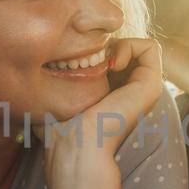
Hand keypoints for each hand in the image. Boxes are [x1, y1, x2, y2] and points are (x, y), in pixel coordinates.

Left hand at [43, 37, 164, 175]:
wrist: (77, 145)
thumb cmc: (61, 130)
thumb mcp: (56, 102)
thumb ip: (56, 90)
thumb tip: (36, 78)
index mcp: (115, 96)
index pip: (112, 59)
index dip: (96, 51)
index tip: (81, 63)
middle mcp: (133, 92)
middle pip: (126, 50)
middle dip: (108, 44)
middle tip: (93, 60)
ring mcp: (144, 88)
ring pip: (139, 47)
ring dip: (119, 43)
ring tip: (104, 61)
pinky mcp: (152, 84)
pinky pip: (150, 47)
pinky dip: (130, 45)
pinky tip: (112, 62)